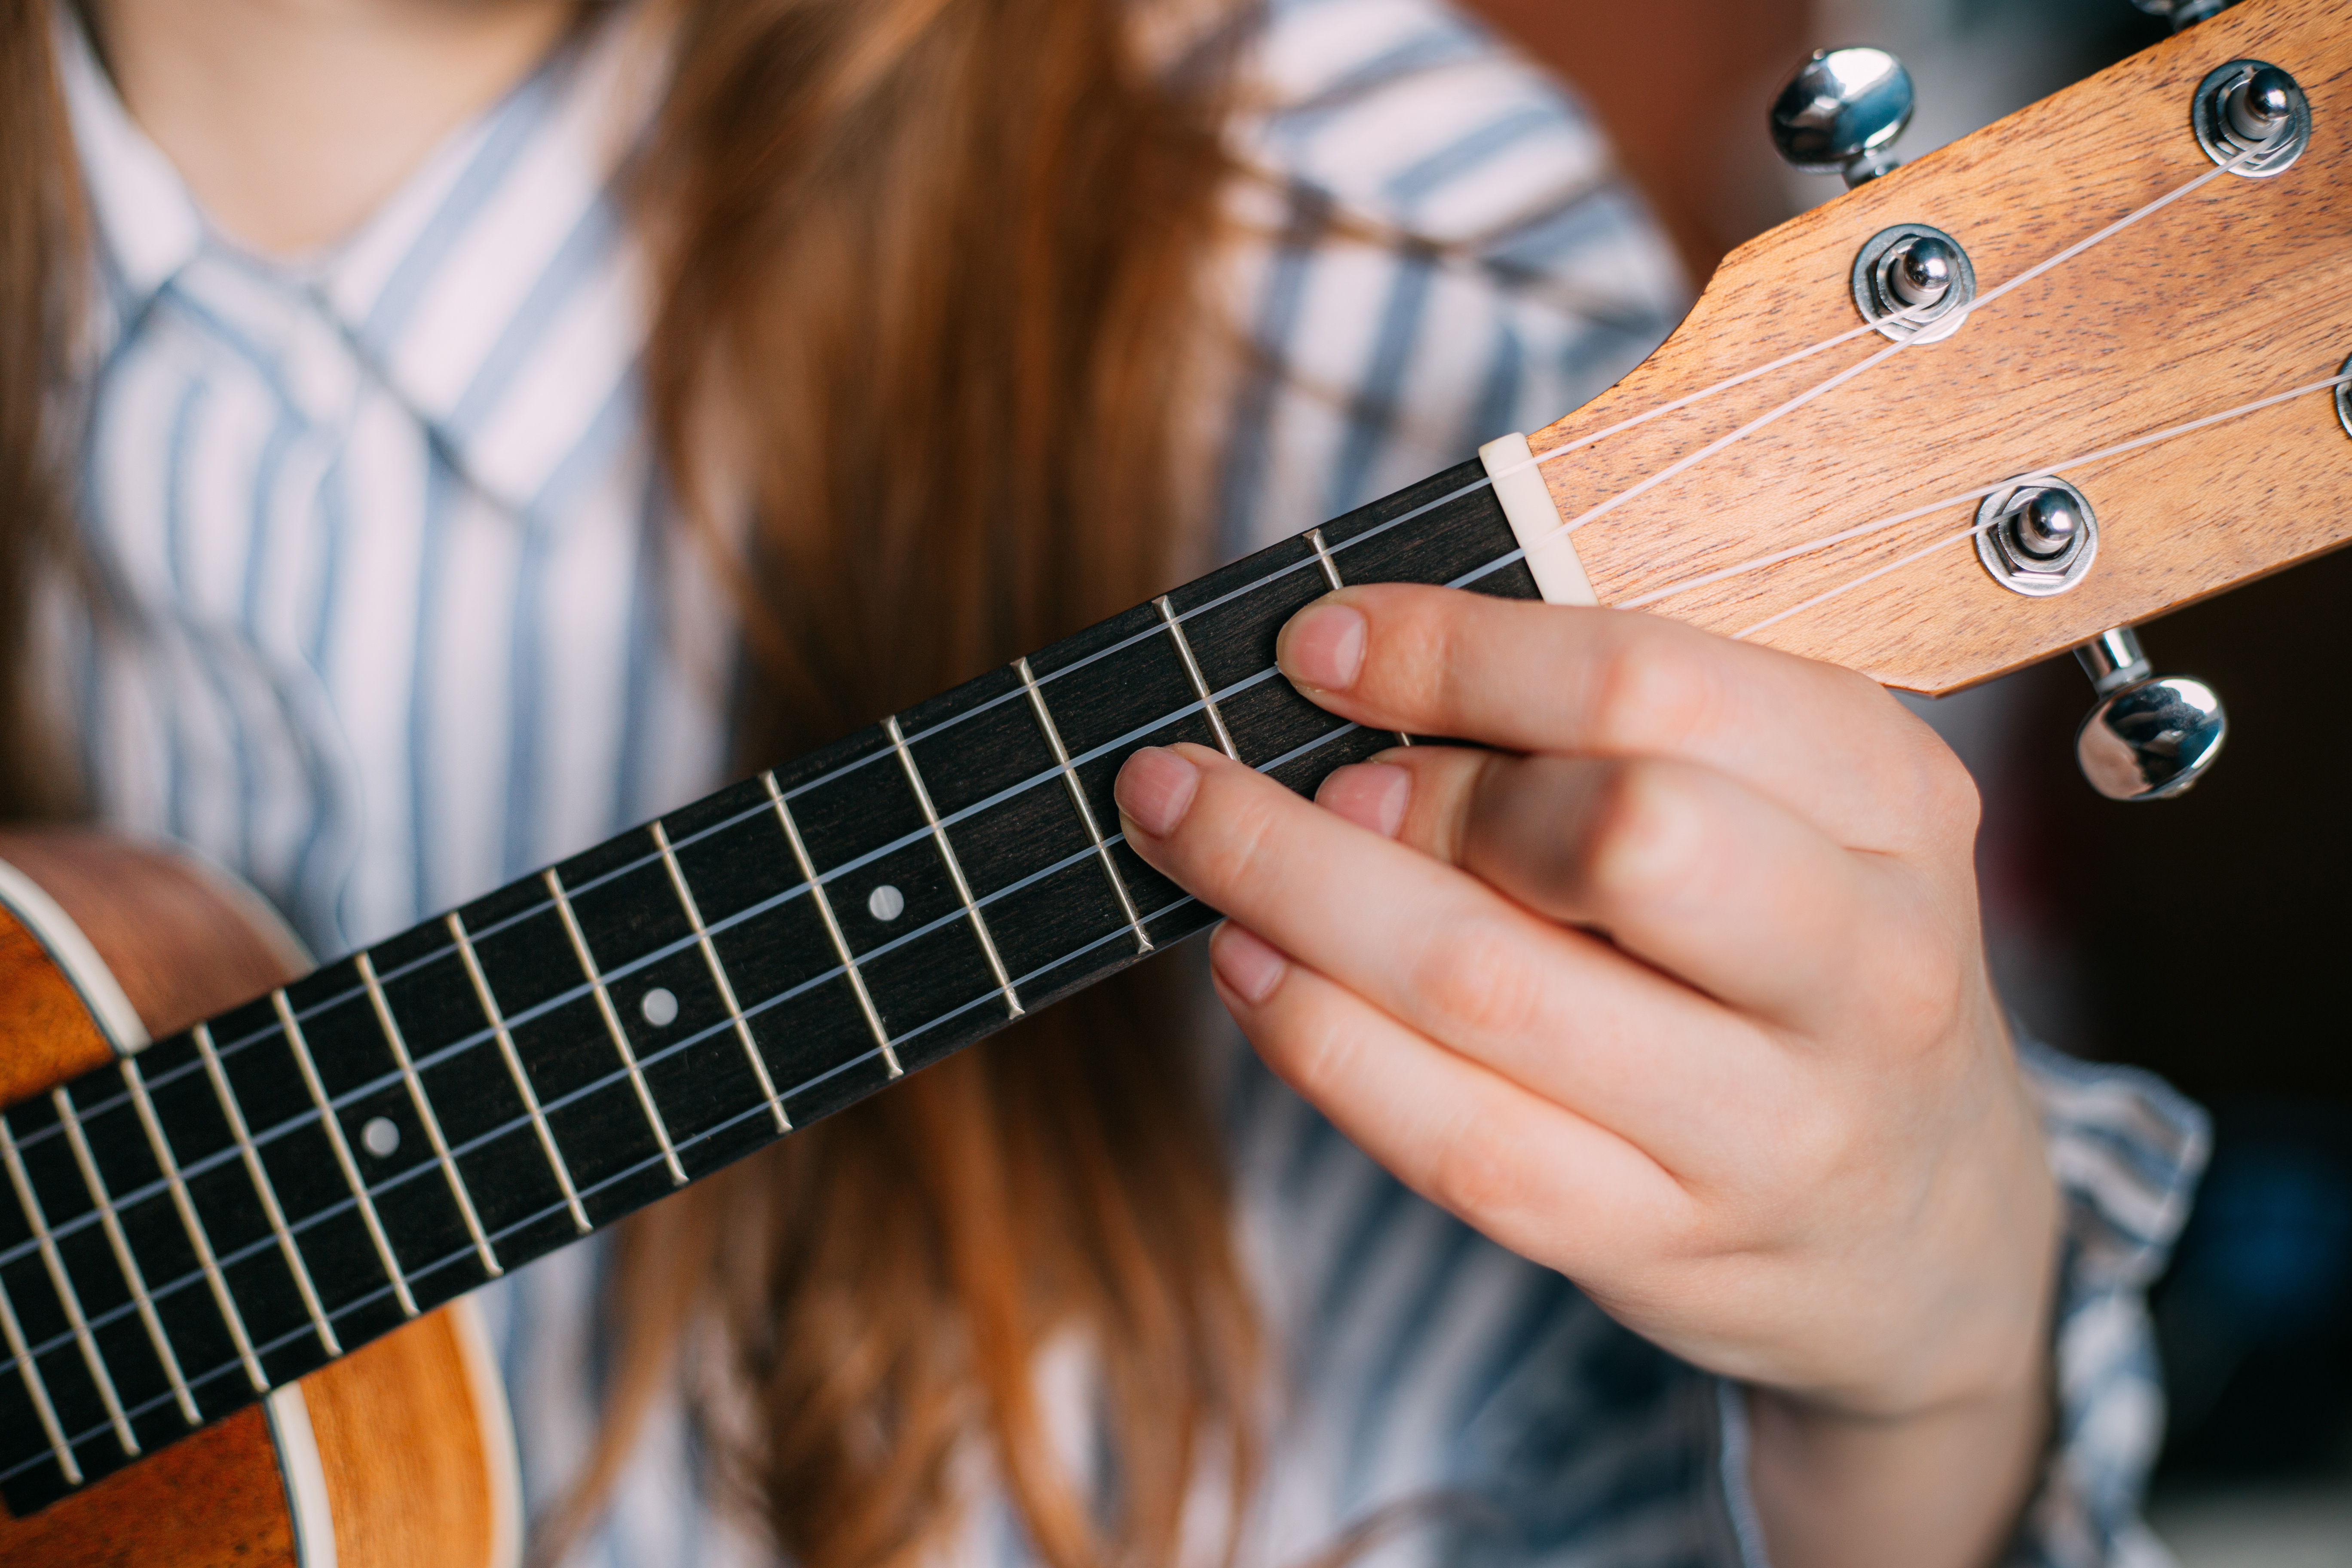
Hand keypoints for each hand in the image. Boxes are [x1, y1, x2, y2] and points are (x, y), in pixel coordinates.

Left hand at [1112, 585, 2060, 1567]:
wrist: (1921, 1231)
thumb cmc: (1800, 964)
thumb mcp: (1781, 812)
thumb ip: (1614, 729)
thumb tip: (1360, 681)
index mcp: (1892, 802)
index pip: (1659, 683)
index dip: (1459, 651)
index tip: (1317, 638)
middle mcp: (1864, 964)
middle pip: (1611, 832)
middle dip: (1410, 787)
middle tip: (1306, 775)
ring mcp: (1769, 1125)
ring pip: (1493, 989)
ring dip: (1304, 895)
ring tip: (1198, 836)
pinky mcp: (1666, 1245)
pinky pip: (1457, 1137)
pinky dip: (1321, 1039)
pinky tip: (1249, 967)